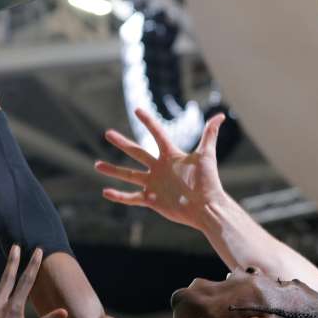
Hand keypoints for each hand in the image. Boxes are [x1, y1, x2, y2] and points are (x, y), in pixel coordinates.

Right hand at [94, 109, 227, 229]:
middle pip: (137, 152)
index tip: (137, 109)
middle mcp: (159, 168)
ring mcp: (154, 183)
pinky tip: (106, 191)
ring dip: (113, 170)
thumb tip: (221, 115)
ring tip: (97, 165)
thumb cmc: (208, 182)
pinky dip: (119, 196)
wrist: (206, 207)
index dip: (148, 121)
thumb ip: (210, 134)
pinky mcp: (152, 199)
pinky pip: (132, 197)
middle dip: (122, 143)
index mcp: (171, 155)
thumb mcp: (206, 156)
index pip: (157, 134)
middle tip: (108, 133)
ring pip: (129, 174)